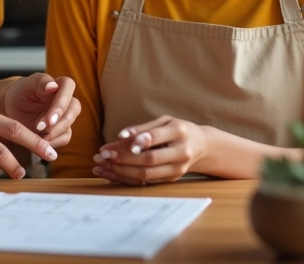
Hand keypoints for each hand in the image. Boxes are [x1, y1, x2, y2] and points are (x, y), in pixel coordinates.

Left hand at [1, 74, 79, 147]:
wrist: (13, 108)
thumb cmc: (22, 92)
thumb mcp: (27, 84)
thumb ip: (41, 82)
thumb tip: (53, 86)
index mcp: (60, 83)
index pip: (68, 87)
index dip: (61, 103)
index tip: (49, 117)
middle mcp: (66, 99)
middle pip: (74, 109)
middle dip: (59, 122)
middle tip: (40, 128)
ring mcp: (64, 116)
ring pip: (69, 126)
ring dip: (54, 133)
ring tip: (36, 134)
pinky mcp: (61, 130)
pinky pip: (64, 138)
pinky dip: (53, 142)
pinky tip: (40, 141)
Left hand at [91, 115, 207, 184]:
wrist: (202, 147)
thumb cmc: (178, 130)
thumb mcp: (164, 121)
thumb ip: (143, 128)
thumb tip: (121, 135)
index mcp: (179, 132)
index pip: (156, 138)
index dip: (137, 140)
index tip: (117, 138)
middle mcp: (181, 153)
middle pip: (149, 160)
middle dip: (123, 158)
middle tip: (102, 154)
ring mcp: (177, 169)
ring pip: (146, 174)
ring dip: (121, 170)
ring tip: (102, 165)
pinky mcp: (170, 179)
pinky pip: (146, 182)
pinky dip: (126, 177)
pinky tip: (111, 172)